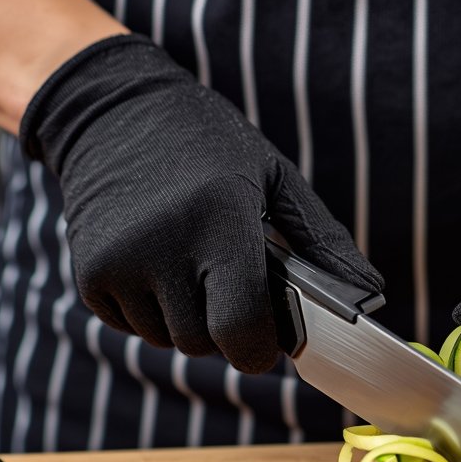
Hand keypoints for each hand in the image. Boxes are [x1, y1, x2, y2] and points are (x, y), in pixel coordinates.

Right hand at [20, 34, 381, 373]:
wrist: (113, 112)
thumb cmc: (210, 147)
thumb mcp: (278, 179)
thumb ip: (325, 242)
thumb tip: (372, 295)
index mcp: (219, 219)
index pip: (240, 330)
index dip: (259, 349)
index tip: (267, 342)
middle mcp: (163, 245)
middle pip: (205, 344)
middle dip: (225, 329)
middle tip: (228, 282)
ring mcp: (118, 263)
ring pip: (169, 341)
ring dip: (187, 320)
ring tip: (191, 265)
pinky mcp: (88, 275)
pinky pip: (132, 328)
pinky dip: (151, 312)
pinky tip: (157, 266)